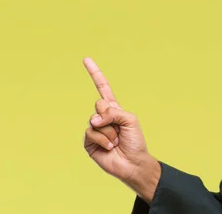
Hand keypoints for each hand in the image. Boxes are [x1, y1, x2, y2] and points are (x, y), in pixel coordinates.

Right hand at [83, 57, 159, 201]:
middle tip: (119, 129)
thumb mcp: (130, 120)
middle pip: (99, 105)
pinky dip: (102, 140)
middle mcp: (102, 117)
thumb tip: (94, 119)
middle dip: (110, 116)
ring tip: (115, 141)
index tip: (86, 59)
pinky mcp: (89, 142)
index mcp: (113, 109)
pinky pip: (90, 133)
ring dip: (109, 132)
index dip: (94, 73)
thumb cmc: (135, 141)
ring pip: (95, 121)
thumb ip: (113, 112)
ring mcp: (95, 129)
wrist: (133, 163)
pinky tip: (109, 147)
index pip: (102, 88)